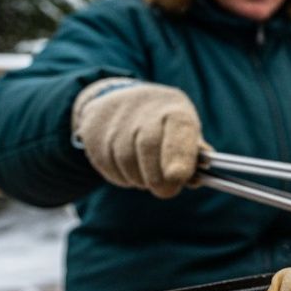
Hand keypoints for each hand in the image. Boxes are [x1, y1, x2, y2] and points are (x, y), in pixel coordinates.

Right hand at [72, 79, 201, 197]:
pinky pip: (109, 165)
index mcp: (174, 109)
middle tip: (166, 191)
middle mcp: (144, 109)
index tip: (178, 178)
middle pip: (149, 146)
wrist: (119, 99)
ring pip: (126, 160)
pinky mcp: (94, 132)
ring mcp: (116, 120)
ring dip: (139, 178)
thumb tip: (196, 179)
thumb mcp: (184, 131)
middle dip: (158, 177)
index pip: (179, 129)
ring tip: (147, 175)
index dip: (179, 154)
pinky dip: (122, 176)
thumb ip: (193, 155)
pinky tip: (130, 169)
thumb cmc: (163, 124)